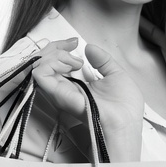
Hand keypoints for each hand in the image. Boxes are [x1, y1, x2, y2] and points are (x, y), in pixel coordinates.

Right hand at [31, 37, 144, 155]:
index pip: (57, 64)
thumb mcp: (116, 75)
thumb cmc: (125, 107)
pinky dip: (50, 63)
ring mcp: (60, 93)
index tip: (73, 43)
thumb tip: (89, 47)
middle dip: (55, 48)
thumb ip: (102, 61)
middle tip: (71, 47)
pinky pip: (41, 75)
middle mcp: (65, 89)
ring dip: (53, 55)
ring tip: (73, 60)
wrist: (125, 124)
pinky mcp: (59, 95)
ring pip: (40, 67)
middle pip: (46, 64)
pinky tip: (67, 64)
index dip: (61, 49)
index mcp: (77, 85)